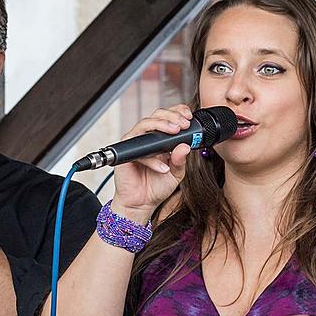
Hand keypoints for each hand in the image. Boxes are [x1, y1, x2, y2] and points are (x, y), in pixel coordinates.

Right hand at [110, 104, 193, 221]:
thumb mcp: (176, 173)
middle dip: (172, 116)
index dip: (178, 112)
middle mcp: (148, 138)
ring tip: (175, 132)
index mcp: (161, 139)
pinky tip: (163, 167)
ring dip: (162, 124)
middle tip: (183, 124)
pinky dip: (153, 158)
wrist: (141, 203)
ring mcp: (136, 143)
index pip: (168, 118)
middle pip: (157, 114)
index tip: (188, 117)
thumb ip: (181, 160)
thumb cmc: (156, 186)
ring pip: (145, 123)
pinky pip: (139, 147)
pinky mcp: (126, 153)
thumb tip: (186, 146)